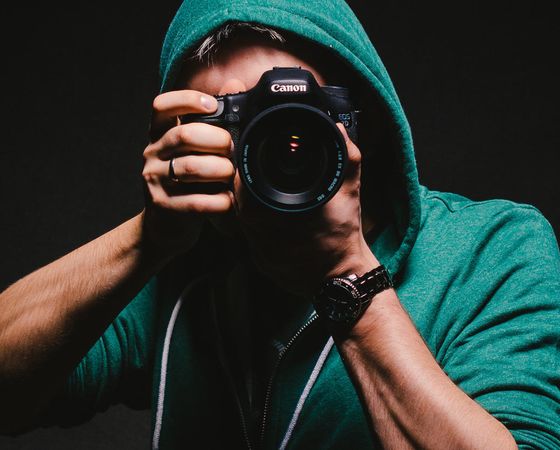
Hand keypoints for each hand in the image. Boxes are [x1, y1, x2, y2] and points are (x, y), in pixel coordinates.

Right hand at [141, 90, 234, 259]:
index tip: (213, 105)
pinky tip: (229, 201)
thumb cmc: (188, 184)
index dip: (187, 100)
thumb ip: (212, 123)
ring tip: (232, 175)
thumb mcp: (196, 152)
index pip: (161, 106)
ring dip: (221, 170)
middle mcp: (152, 154)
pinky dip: (219, 201)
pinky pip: (197, 202)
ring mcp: (155, 181)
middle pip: (184, 135)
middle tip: (232, 150)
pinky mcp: (163, 207)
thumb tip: (235, 84)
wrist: (165, 227)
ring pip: (191, 168)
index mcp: (159, 135)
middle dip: (217, 140)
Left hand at [234, 123, 378, 296]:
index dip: (245, 170)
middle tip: (259, 178)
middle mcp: (259, 233)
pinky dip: (259, 228)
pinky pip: (252, 239)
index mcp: (273, 213)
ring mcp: (259, 251)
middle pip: (239, 202)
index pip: (243, 184)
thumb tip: (339, 131)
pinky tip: (273, 223)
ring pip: (242, 222)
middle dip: (248, 188)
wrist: (343, 277)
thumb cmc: (344, 236)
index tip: (251, 161)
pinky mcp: (262, 263)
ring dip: (252, 208)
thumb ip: (346, 157)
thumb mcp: (349, 192)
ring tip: (266, 198)